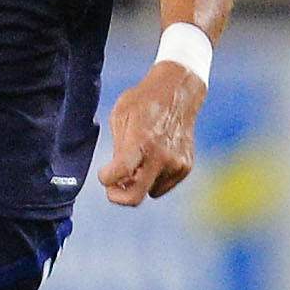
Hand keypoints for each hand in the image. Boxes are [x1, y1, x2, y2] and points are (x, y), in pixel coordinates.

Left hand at [98, 62, 206, 206]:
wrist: (179, 92)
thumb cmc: (144, 102)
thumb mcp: (120, 117)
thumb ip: (118, 149)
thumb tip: (117, 178)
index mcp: (140, 140)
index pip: (119, 173)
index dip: (106, 179)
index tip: (104, 174)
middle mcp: (160, 156)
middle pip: (135, 197)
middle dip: (119, 196)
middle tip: (113, 186)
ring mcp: (176, 164)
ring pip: (148, 191)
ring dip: (139, 182)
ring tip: (140, 158)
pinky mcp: (185, 167)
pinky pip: (162, 186)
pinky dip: (154, 178)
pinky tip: (155, 157)